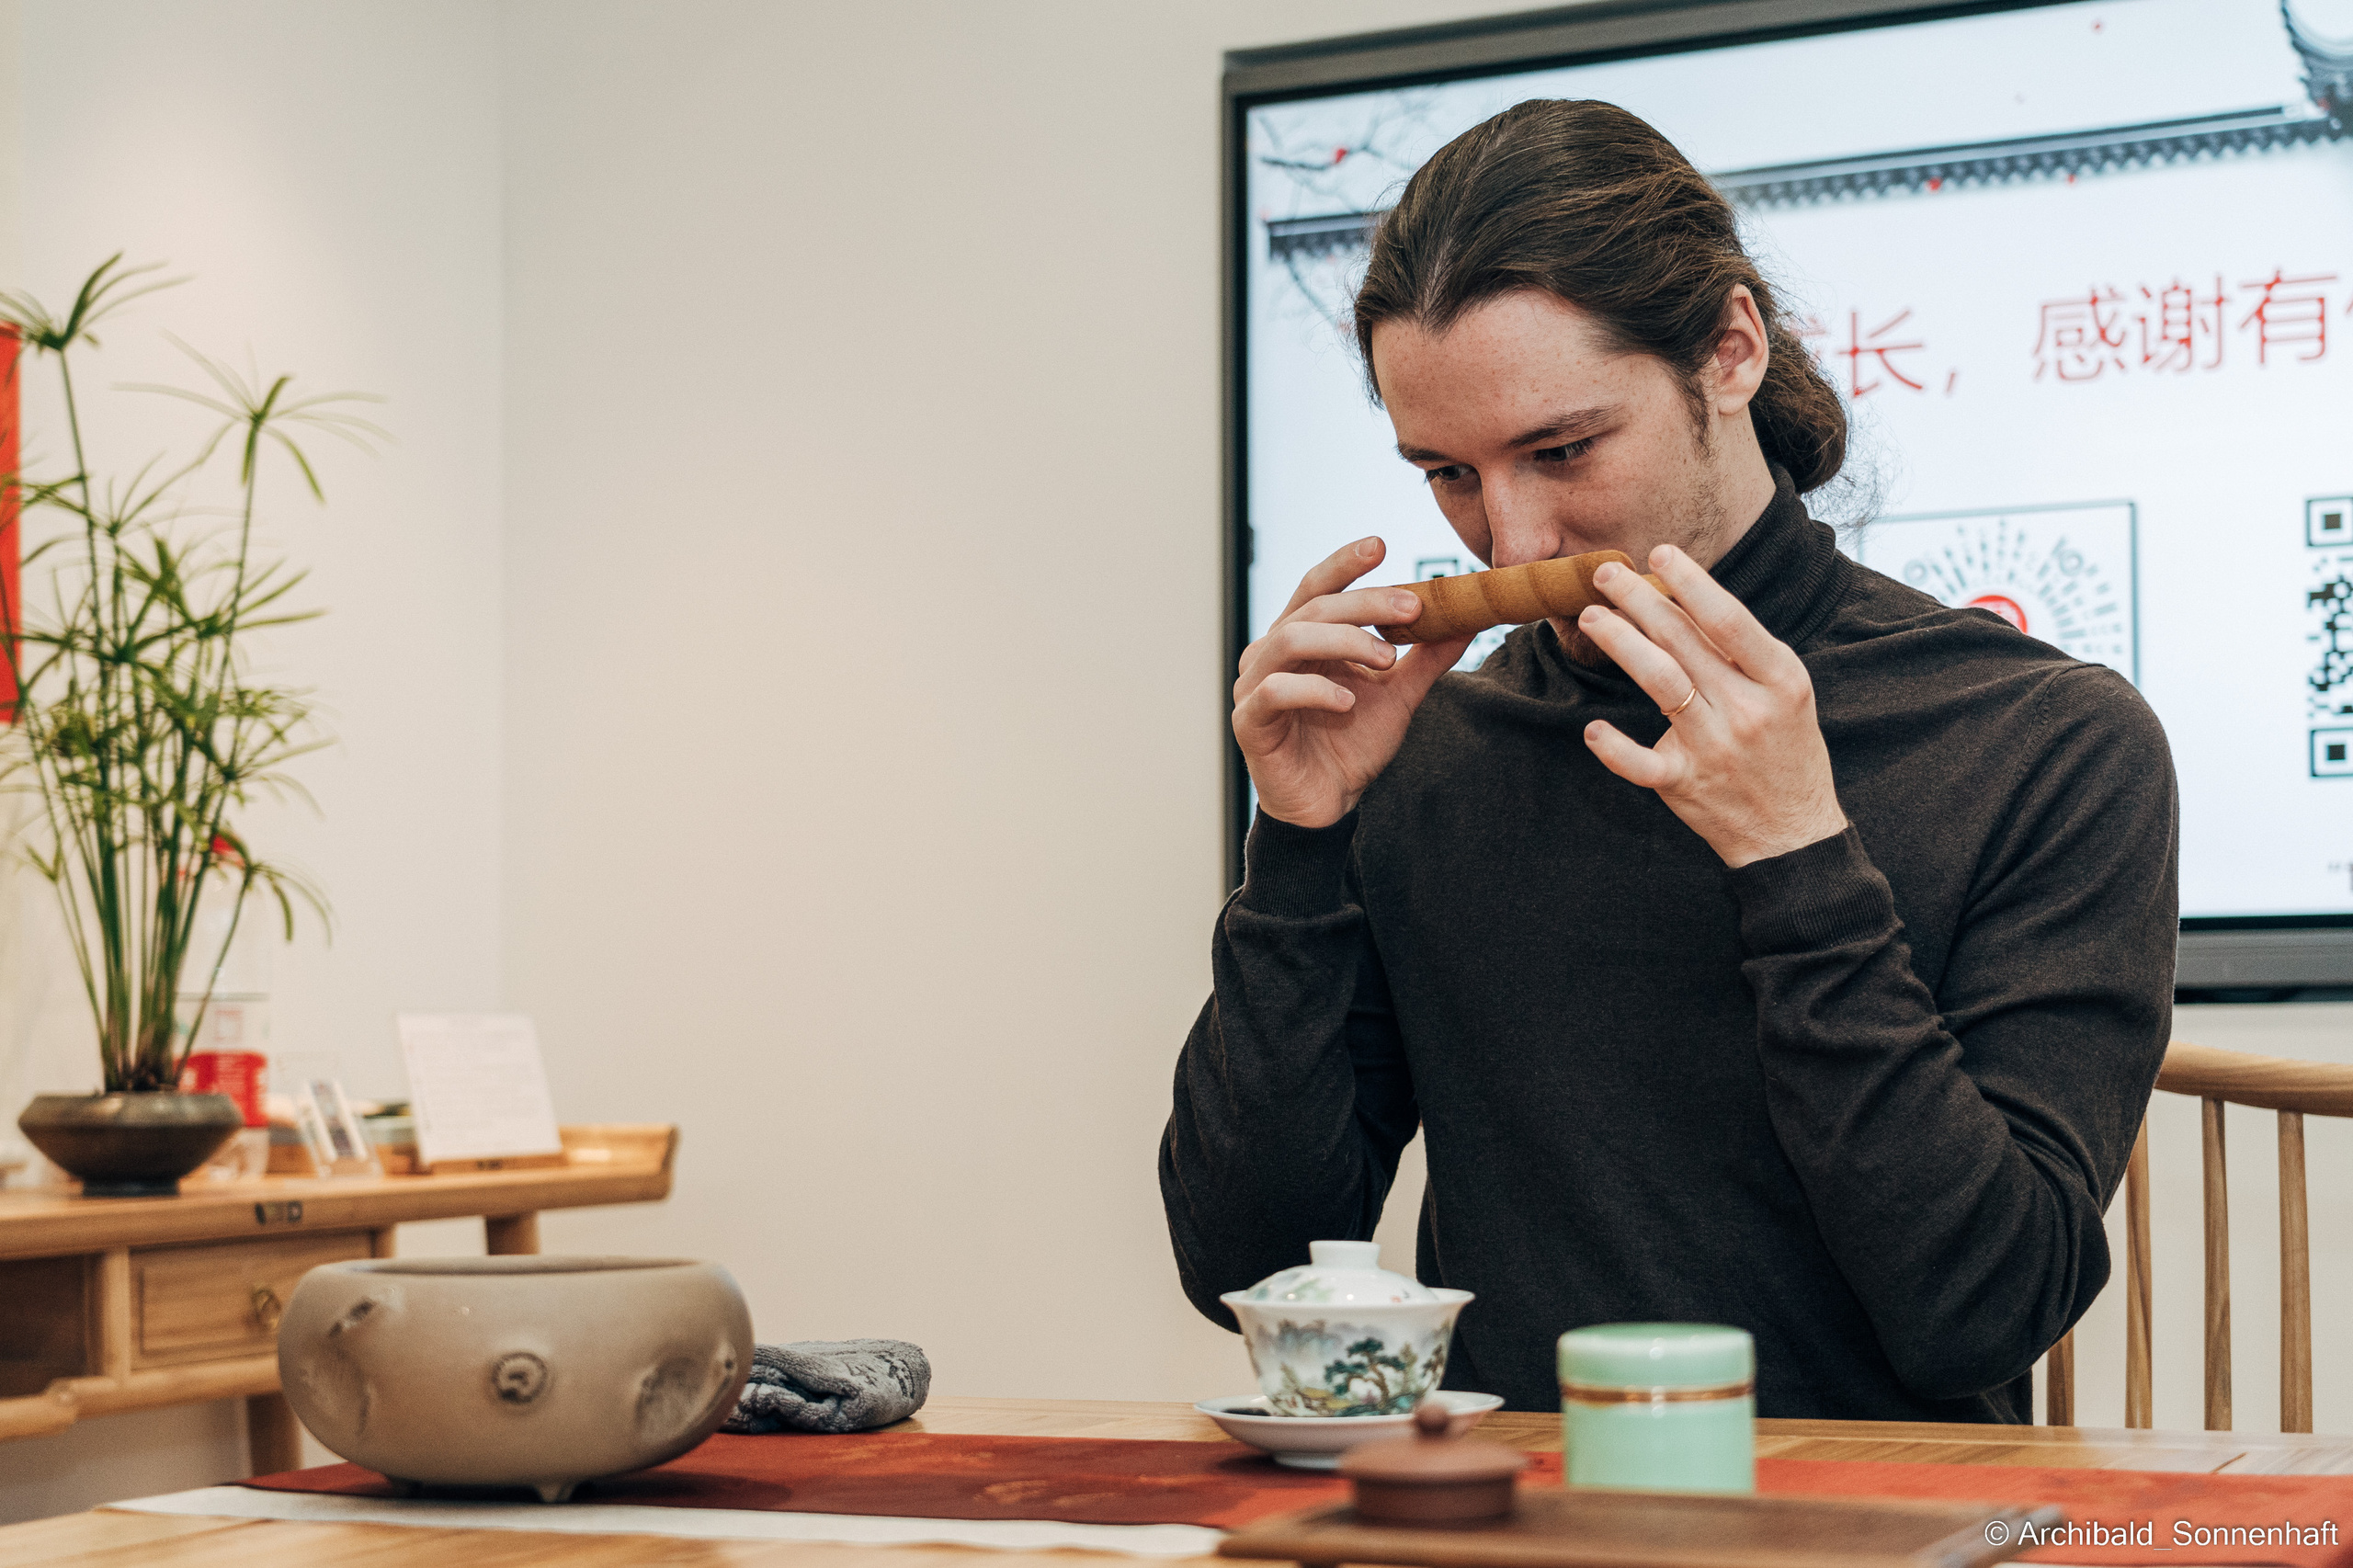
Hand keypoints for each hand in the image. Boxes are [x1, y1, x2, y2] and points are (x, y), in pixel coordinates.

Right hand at [1234, 538, 1472, 828]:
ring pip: (1290, 639)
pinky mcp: (1249, 721)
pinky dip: (1315, 690)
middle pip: (1313, 607)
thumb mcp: (1399, 694)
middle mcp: (1271, 652)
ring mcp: (1255, 685)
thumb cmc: (1352, 744)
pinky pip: (1276, 691)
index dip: (1344, 563)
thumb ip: (1426, 656)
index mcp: (1301, 637)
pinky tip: (1347, 703)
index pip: (1317, 587)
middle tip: (1413, 610)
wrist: (1329, 804)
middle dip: (1366, 604)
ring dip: (1345, 642)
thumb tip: (1467, 616)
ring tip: (1387, 660)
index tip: (1382, 545)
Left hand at [1576, 546, 1846, 867]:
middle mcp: (1748, 710)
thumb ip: (1742, 654)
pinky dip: (1614, 747)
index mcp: (1780, 679)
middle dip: (1640, 601)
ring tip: (1594, 617)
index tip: (1660, 553)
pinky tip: (1593, 729)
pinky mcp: (1685, 784)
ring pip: (1661, 683)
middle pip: (1684, 642)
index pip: (1729, 620)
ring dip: (1622, 645)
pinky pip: (1641, 763)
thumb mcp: (1786, 694)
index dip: (1691, 583)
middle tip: (1604, 573)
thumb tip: (1687, 599)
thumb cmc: (1786, 750)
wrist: (1792, 832)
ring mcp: (1715, 748)